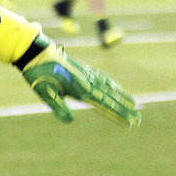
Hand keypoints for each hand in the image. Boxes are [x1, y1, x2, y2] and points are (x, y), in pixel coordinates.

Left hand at [22, 42, 139, 127]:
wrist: (37, 53)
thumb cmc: (39, 75)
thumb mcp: (45, 93)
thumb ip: (58, 107)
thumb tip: (70, 121)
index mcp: (80, 90)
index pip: (104, 105)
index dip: (117, 114)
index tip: (130, 122)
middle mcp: (87, 82)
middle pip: (111, 98)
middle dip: (124, 109)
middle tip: (138, 119)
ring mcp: (87, 74)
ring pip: (109, 87)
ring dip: (122, 96)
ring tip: (134, 104)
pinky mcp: (83, 69)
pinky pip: (102, 78)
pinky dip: (112, 84)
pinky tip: (116, 86)